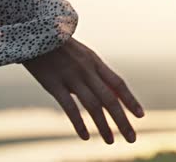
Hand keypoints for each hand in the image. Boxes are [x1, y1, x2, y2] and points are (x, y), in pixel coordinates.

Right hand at [23, 38, 143, 143]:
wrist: (34, 33)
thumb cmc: (61, 48)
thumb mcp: (84, 56)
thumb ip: (98, 74)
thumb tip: (115, 93)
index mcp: (95, 62)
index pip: (118, 84)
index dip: (131, 100)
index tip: (141, 116)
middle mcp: (87, 71)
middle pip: (110, 99)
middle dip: (123, 120)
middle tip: (132, 138)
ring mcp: (71, 77)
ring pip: (93, 106)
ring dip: (104, 126)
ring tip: (111, 141)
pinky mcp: (53, 84)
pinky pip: (69, 107)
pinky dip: (79, 123)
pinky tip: (85, 136)